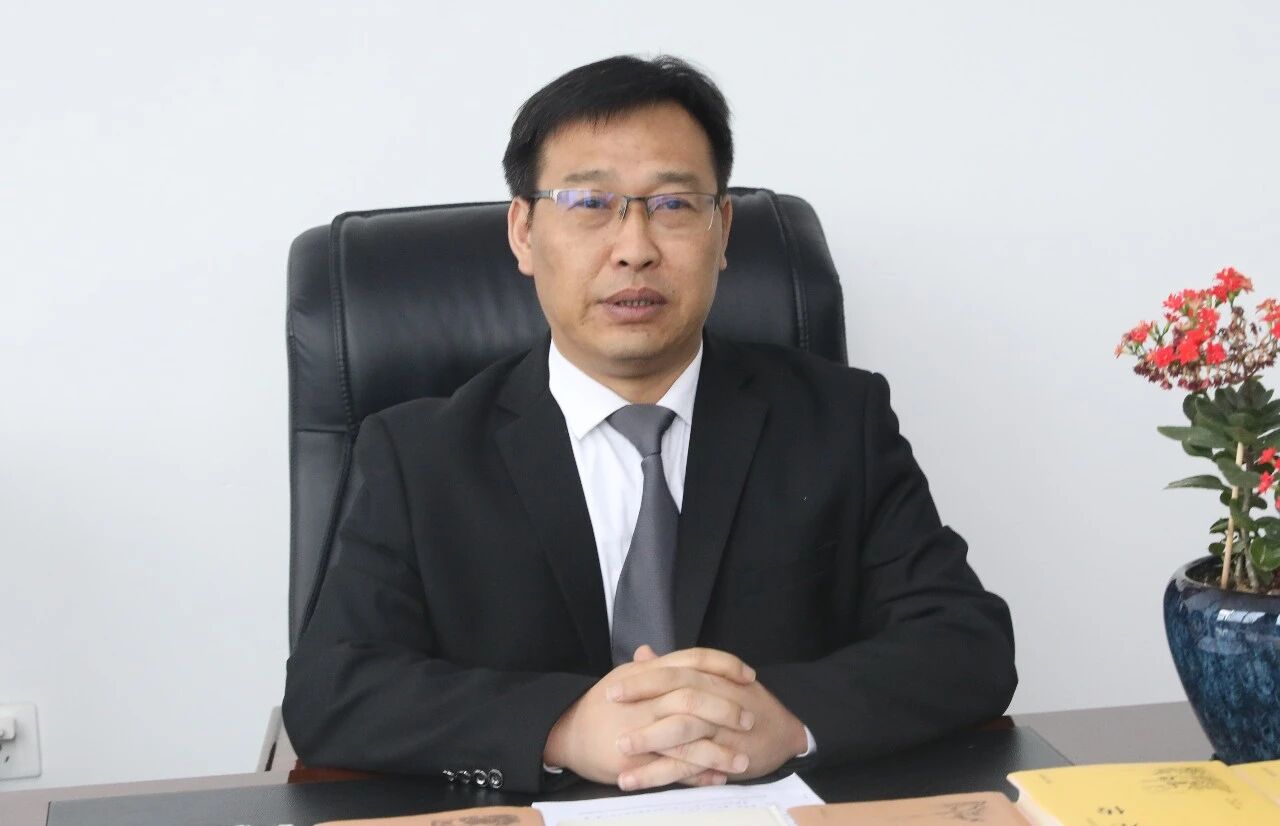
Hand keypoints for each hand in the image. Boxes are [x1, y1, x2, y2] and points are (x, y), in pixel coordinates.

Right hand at [543, 646, 756, 786]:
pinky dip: (698, 774)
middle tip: (749, 719)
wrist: (566, 732)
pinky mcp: (636, 759)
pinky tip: (717, 778)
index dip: (725, 666)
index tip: (748, 676)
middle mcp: (646, 698)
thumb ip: (647, 668)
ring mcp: (641, 729)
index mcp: (648, 673)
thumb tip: (654, 650)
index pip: (694, 660)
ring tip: (743, 759)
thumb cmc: (599, 706)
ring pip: (688, 736)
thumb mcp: (623, 678)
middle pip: (694, 696)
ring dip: (719, 750)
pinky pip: (674, 768)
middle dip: (727, 709)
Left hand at [611, 646, 808, 790]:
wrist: (786, 731)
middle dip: (642, 699)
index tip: (612, 686)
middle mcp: (718, 698)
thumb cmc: (746, 703)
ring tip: (618, 748)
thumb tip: (643, 654)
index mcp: (711, 678)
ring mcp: (722, 729)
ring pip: (683, 730)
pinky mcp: (723, 757)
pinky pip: (687, 766)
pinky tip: (633, 780)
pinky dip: (658, 774)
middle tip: (608, 705)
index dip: (644, 677)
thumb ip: (678, 668)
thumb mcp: (715, 679)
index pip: (675, 670)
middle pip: (677, 693)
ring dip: (648, 739)